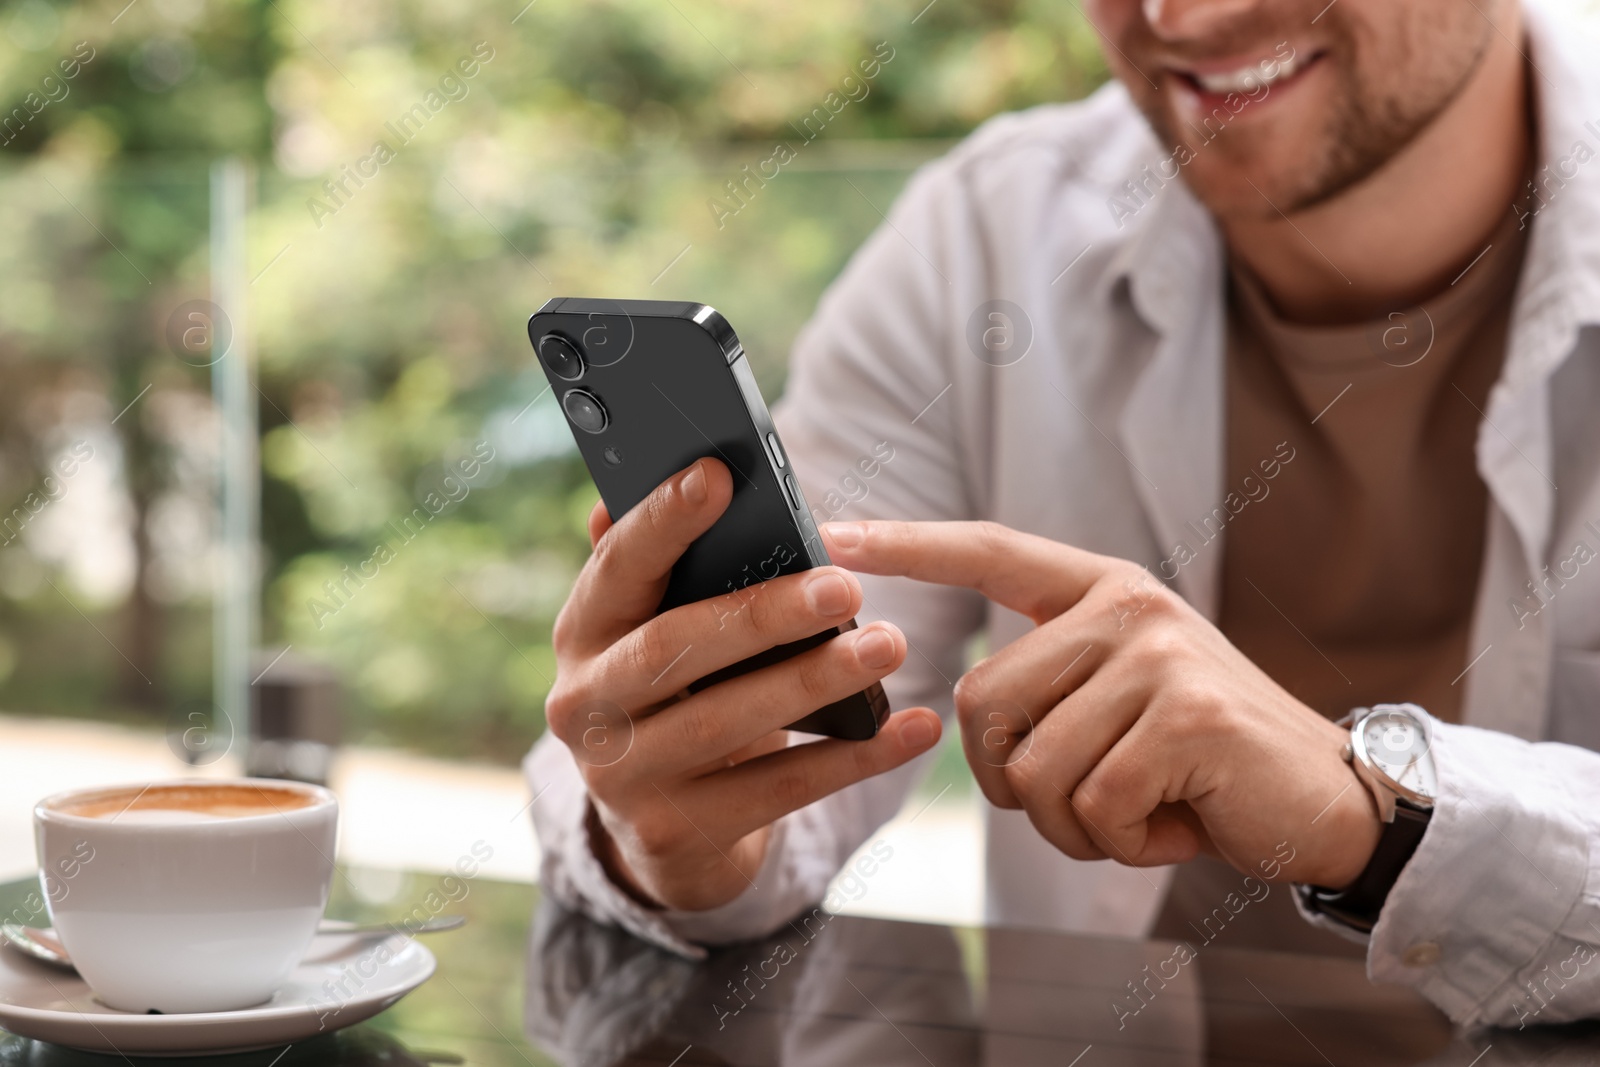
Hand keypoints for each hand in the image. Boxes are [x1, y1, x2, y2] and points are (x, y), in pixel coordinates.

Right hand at [545, 460, 940, 911]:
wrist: (665, 827)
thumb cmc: (682, 693)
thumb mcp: (660, 632)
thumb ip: (672, 566)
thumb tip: (696, 470)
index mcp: (582, 632)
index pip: (616, 566)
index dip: (662, 521)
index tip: (718, 475)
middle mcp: (584, 705)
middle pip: (674, 648)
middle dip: (762, 614)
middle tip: (845, 586)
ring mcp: (623, 777)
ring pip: (727, 723)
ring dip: (814, 682)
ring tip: (889, 644)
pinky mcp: (676, 834)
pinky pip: (777, 790)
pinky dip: (852, 759)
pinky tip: (914, 729)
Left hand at [821, 519, 1379, 887]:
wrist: (1328, 799)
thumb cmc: (1201, 761)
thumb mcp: (1121, 698)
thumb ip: (1050, 681)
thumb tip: (949, 704)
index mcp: (1102, 590)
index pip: (989, 550)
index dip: (908, 544)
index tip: (835, 535)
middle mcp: (1126, 606)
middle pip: (979, 702)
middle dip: (1014, 783)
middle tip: (1088, 801)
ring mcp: (1158, 655)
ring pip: (1033, 767)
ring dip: (1073, 824)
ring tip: (1142, 812)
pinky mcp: (1186, 715)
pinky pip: (1091, 805)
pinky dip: (1122, 843)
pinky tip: (1176, 825)